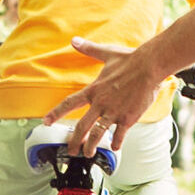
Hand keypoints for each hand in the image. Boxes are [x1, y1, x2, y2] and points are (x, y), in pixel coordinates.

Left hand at [45, 38, 164, 154]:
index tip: (46, 122)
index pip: (69, 103)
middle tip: (71, 151)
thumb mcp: (106, 53)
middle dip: (74, 141)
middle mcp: (100, 103)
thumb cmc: (129, 59)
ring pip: (97, 134)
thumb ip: (89, 49)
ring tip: (88, 154)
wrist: (149, 66)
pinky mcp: (128, 117)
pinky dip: (116, 142)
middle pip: (81, 126)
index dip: (55, 113)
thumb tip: (74, 40)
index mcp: (93, 90)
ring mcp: (114, 112)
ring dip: (91, 146)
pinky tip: (114, 147)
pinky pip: (119, 134)